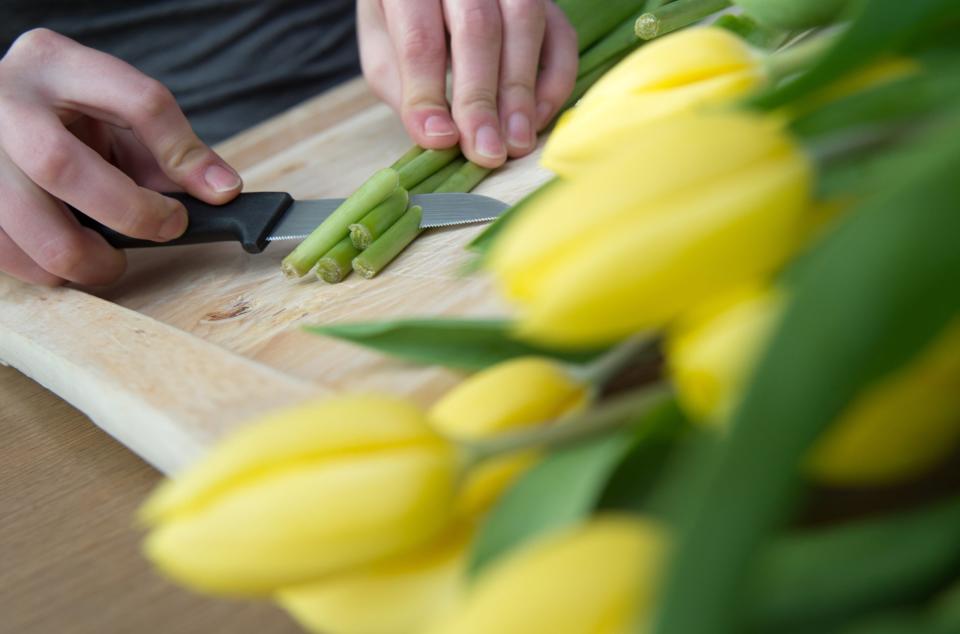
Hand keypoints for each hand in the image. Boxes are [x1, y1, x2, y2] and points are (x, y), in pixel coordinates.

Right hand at [0, 29, 242, 285]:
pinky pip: (1, 249)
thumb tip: (223, 192)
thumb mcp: (119, 114)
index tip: (204, 196)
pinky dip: (42, 268)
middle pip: (60, 165)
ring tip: (106, 260)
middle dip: (126, 214)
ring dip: (80, 257)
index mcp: (57, 64)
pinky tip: (65, 260)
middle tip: (161, 232)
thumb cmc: (67, 116)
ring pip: (23, 220)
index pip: (137, 101)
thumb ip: (171, 150)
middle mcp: (4, 97)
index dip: (179, 155)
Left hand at [357, 0, 577, 167]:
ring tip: (516, 143)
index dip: (428, 93)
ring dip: (522, 91)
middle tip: (487, 152)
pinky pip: (561, 34)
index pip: (419, 39)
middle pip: (477, 28)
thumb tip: (441, 137)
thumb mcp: (382, 49)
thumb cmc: (403, 22)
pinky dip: (554, 81)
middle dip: (482, 98)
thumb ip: (405, 88)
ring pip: (524, 23)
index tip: (440, 139)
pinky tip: (537, 120)